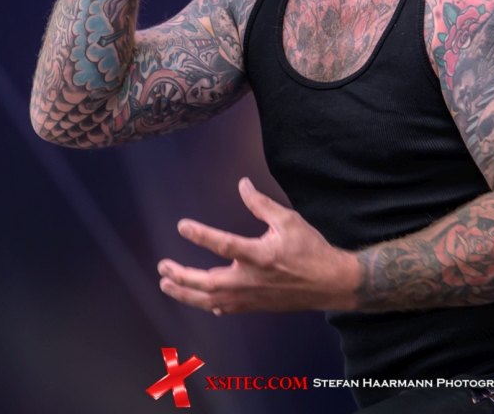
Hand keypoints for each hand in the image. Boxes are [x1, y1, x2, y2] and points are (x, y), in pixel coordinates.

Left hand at [157, 178, 360, 313]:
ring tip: (167, 284)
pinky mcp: (256, 306)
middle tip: (163, 266)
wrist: (330, 283)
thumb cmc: (311, 249)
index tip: (182, 226)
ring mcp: (251, 296)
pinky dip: (210, 304)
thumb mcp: (288, 220)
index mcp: (260, 255)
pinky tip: (203, 300)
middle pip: (207, 283)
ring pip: (210, 300)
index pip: (223, 245)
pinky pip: (226, 308)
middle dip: (181, 275)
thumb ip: (261, 204)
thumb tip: (242, 184)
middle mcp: (251, 279)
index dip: (201, 235)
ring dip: (185, 293)